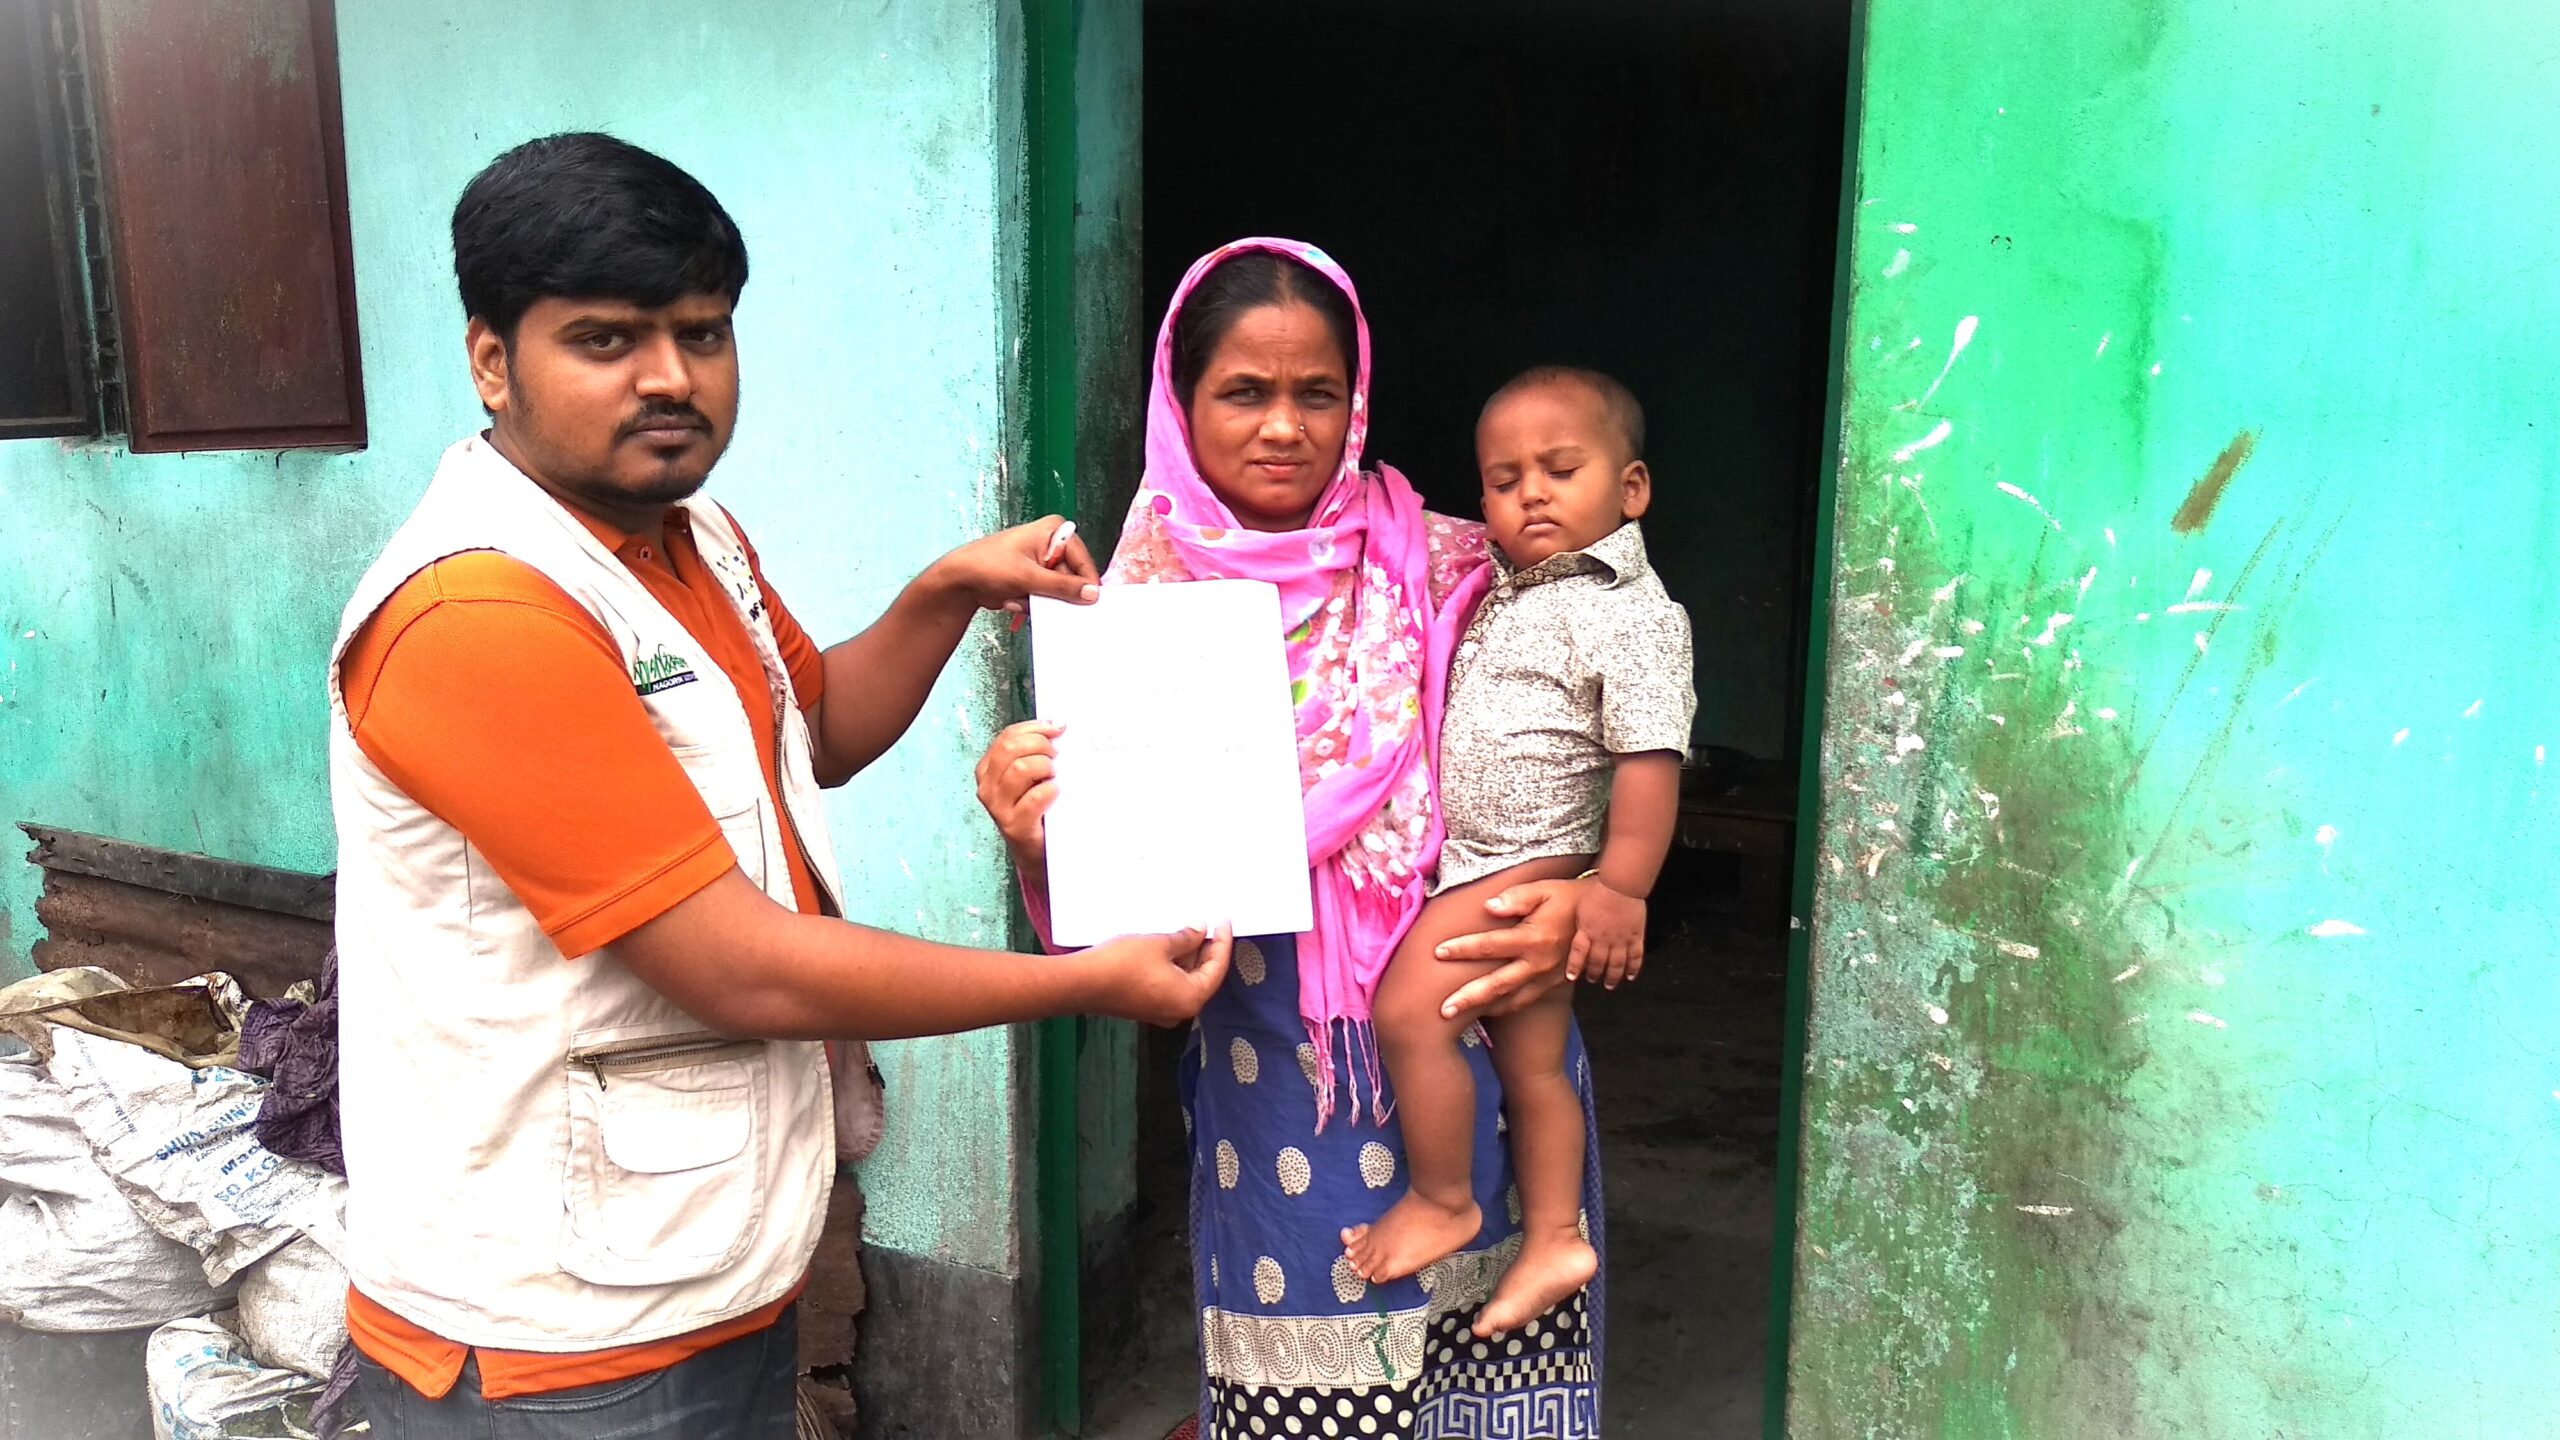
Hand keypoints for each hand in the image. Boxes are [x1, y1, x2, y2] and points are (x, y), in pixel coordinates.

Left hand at [928, 516, 1098, 615]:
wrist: (959, 580)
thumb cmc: (988, 565)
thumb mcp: (1029, 577)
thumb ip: (1063, 587)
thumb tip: (1092, 593)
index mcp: (1054, 531)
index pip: (1083, 560)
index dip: (1085, 583)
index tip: (1086, 604)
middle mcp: (1052, 543)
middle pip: (1072, 578)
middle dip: (1054, 595)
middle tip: (1038, 600)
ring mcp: (1043, 562)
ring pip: (1059, 592)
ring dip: (1041, 601)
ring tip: (1019, 598)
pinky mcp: (1035, 579)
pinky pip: (1047, 598)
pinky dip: (1033, 604)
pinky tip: (1014, 601)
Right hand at [974, 721, 1059, 872]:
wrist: (1034, 852)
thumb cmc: (1035, 808)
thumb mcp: (1027, 777)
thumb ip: (1033, 753)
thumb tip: (1058, 726)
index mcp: (987, 769)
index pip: (1007, 737)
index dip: (1035, 728)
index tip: (1058, 727)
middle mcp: (987, 787)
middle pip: (1012, 749)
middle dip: (1041, 745)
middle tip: (1057, 755)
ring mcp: (998, 807)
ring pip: (1021, 769)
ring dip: (1045, 767)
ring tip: (1054, 776)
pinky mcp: (1014, 826)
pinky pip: (1035, 797)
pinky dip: (1051, 790)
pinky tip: (1056, 793)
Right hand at [1089, 924, 1231, 1026]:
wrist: (1081, 983)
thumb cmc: (1123, 964)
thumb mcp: (1160, 944)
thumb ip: (1186, 939)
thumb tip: (1200, 931)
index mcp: (1190, 998)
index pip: (1217, 968)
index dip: (1222, 942)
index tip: (1224, 922)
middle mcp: (1179, 1010)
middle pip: (1203, 977)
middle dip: (1206, 950)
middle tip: (1209, 924)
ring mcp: (1161, 1011)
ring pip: (1184, 980)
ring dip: (1188, 956)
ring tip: (1189, 929)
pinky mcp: (1145, 1006)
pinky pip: (1168, 984)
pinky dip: (1173, 965)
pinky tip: (1170, 945)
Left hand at [1430, 877, 1588, 1018]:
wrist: (1602, 916)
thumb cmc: (1567, 898)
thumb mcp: (1543, 889)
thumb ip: (1515, 897)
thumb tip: (1487, 907)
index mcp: (1534, 938)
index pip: (1491, 946)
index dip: (1463, 949)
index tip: (1437, 952)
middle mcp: (1539, 964)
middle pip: (1497, 985)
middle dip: (1468, 998)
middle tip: (1442, 1010)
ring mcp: (1547, 978)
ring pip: (1511, 1000)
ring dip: (1483, 1010)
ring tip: (1457, 1020)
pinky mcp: (1552, 985)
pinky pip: (1524, 1002)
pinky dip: (1503, 1009)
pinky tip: (1484, 1012)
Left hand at [1573, 882, 1646, 987]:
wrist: (1619, 886)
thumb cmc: (1599, 891)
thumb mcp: (1581, 908)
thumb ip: (1579, 924)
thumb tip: (1574, 933)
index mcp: (1587, 932)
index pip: (1579, 955)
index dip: (1575, 967)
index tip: (1572, 977)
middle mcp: (1603, 939)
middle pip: (1598, 963)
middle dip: (1595, 974)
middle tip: (1592, 980)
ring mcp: (1620, 940)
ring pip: (1616, 964)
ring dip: (1613, 977)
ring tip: (1610, 985)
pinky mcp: (1635, 936)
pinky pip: (1635, 956)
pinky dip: (1633, 968)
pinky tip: (1630, 976)